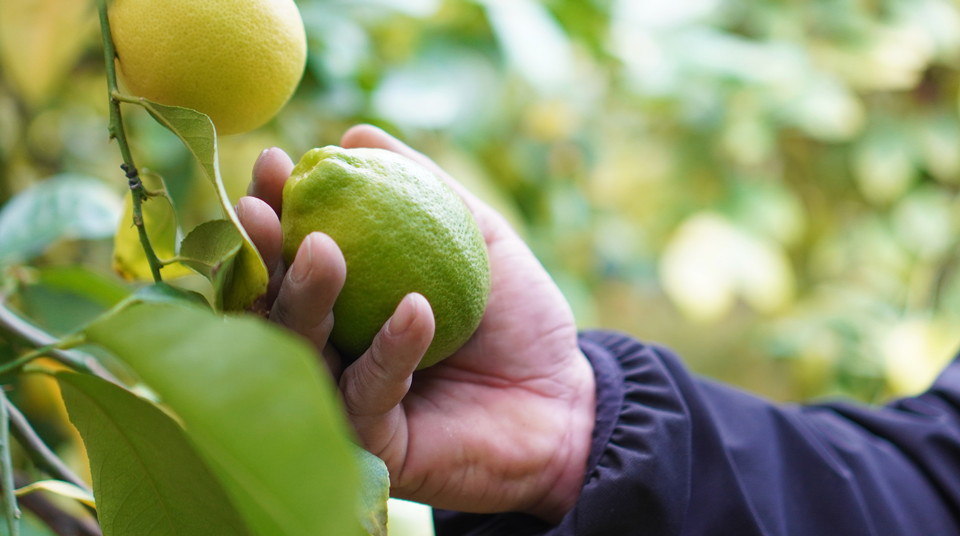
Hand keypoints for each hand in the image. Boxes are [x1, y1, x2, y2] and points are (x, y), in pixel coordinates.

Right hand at [237, 125, 595, 522]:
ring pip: (302, 352)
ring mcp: (346, 400)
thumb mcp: (476, 235)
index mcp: (346, 303)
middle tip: (261, 210)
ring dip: (304, 296)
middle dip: (262, 254)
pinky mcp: (374, 444)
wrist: (565, 398)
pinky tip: (416, 308)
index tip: (270, 163)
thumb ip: (422, 187)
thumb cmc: (518, 317)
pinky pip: (369, 392)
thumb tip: (356, 134)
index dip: (272, 209)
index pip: (289, 253)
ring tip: (322, 247)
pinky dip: (392, 347)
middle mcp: (332, 351)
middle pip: (275, 303)